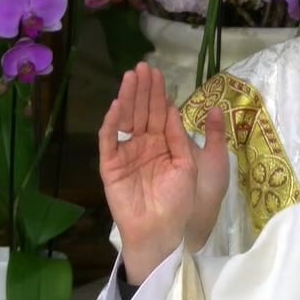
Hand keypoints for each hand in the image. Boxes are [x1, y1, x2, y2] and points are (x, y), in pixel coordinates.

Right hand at [98, 63, 227, 284]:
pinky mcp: (111, 167)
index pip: (158, 114)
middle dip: (142, 90)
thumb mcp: (190, 167)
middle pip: (141, 113)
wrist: (163, 231)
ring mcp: (126, 155)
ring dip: (127, 99)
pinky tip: (118, 106)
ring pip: (125, 121)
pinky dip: (112, 124)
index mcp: (163, 146)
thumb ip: (182, 138)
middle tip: (143, 67)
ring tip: (130, 78)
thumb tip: (174, 109)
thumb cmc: (180, 203)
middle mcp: (143, 147)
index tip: (158, 74)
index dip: (158, 95)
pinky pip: (110, 142)